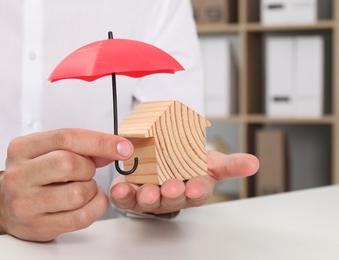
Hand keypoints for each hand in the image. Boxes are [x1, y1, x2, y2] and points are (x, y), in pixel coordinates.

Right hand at [0, 128, 134, 241]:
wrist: (5, 206)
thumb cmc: (33, 175)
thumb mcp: (49, 152)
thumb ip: (81, 148)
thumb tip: (116, 149)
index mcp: (22, 149)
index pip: (66, 138)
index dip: (100, 141)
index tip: (123, 146)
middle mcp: (20, 175)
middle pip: (69, 164)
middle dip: (89, 167)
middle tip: (86, 171)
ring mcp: (27, 203)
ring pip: (78, 193)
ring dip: (91, 188)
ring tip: (82, 187)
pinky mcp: (39, 225)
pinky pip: (82, 216)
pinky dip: (95, 206)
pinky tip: (89, 200)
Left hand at [110, 151, 258, 214]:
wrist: (161, 162)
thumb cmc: (187, 165)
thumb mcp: (210, 162)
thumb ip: (230, 164)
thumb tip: (254, 163)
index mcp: (193, 189)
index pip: (199, 191)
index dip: (198, 189)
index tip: (196, 186)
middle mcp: (172, 196)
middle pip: (173, 197)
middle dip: (172, 193)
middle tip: (171, 186)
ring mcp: (151, 196)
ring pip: (149, 200)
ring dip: (147, 196)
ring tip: (145, 190)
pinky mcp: (132, 193)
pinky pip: (126, 197)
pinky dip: (121, 193)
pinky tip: (119, 188)